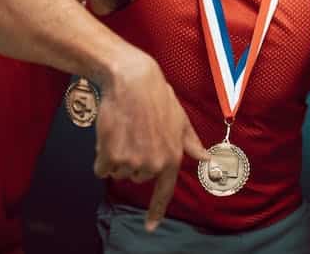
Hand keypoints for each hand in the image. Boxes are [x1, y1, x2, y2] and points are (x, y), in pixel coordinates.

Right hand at [92, 49, 207, 230]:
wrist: (132, 81)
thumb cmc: (157, 97)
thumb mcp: (180, 120)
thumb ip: (192, 144)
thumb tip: (208, 159)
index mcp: (172, 157)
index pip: (164, 192)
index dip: (155, 211)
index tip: (150, 227)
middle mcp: (153, 164)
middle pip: (137, 178)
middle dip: (134, 160)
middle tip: (136, 134)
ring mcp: (132, 162)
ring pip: (118, 173)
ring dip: (117, 157)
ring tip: (124, 131)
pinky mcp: (111, 156)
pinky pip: (102, 169)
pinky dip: (101, 156)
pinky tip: (109, 135)